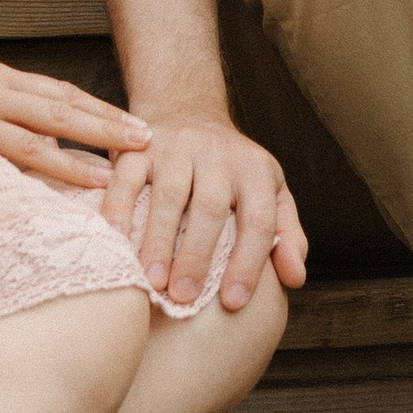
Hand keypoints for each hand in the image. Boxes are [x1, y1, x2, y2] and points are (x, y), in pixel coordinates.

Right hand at [0, 48, 151, 192]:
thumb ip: (0, 92)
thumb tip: (40, 111)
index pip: (60, 93)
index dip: (100, 109)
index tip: (135, 124)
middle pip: (58, 111)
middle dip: (103, 128)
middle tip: (144, 142)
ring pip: (30, 141)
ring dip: (73, 161)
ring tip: (107, 177)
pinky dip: (23, 179)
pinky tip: (46, 196)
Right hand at [102, 111, 307, 313]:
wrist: (186, 110)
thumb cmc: (231, 171)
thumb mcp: (270, 192)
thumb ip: (286, 235)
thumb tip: (296, 279)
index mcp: (256, 170)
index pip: (259, 220)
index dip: (248, 263)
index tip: (232, 303)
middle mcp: (218, 154)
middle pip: (211, 208)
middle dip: (197, 256)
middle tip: (184, 298)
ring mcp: (175, 147)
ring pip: (169, 196)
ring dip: (159, 241)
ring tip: (152, 282)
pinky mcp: (138, 148)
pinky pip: (126, 179)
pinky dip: (118, 210)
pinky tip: (115, 242)